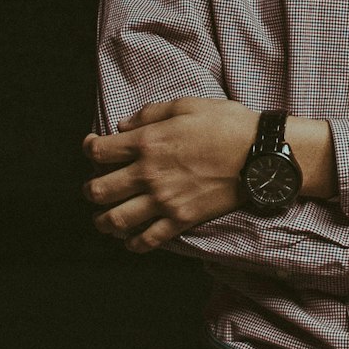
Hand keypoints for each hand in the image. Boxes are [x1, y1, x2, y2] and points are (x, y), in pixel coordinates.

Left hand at [82, 97, 258, 253]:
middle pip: (99, 191)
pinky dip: (132, 243)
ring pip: (115, 221)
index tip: (93, 148)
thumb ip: (151, 114)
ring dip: (103, 221)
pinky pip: (146, 240)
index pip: (100, 151)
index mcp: (148, 142)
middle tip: (95, 188)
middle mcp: (149, 174)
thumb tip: (123, 126)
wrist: (258, 154)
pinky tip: (131, 239)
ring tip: (104, 218)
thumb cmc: (225, 124)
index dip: (90, 149)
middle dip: (91, 190)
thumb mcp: (187, 104)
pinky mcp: (180, 220)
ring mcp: (163, 201)